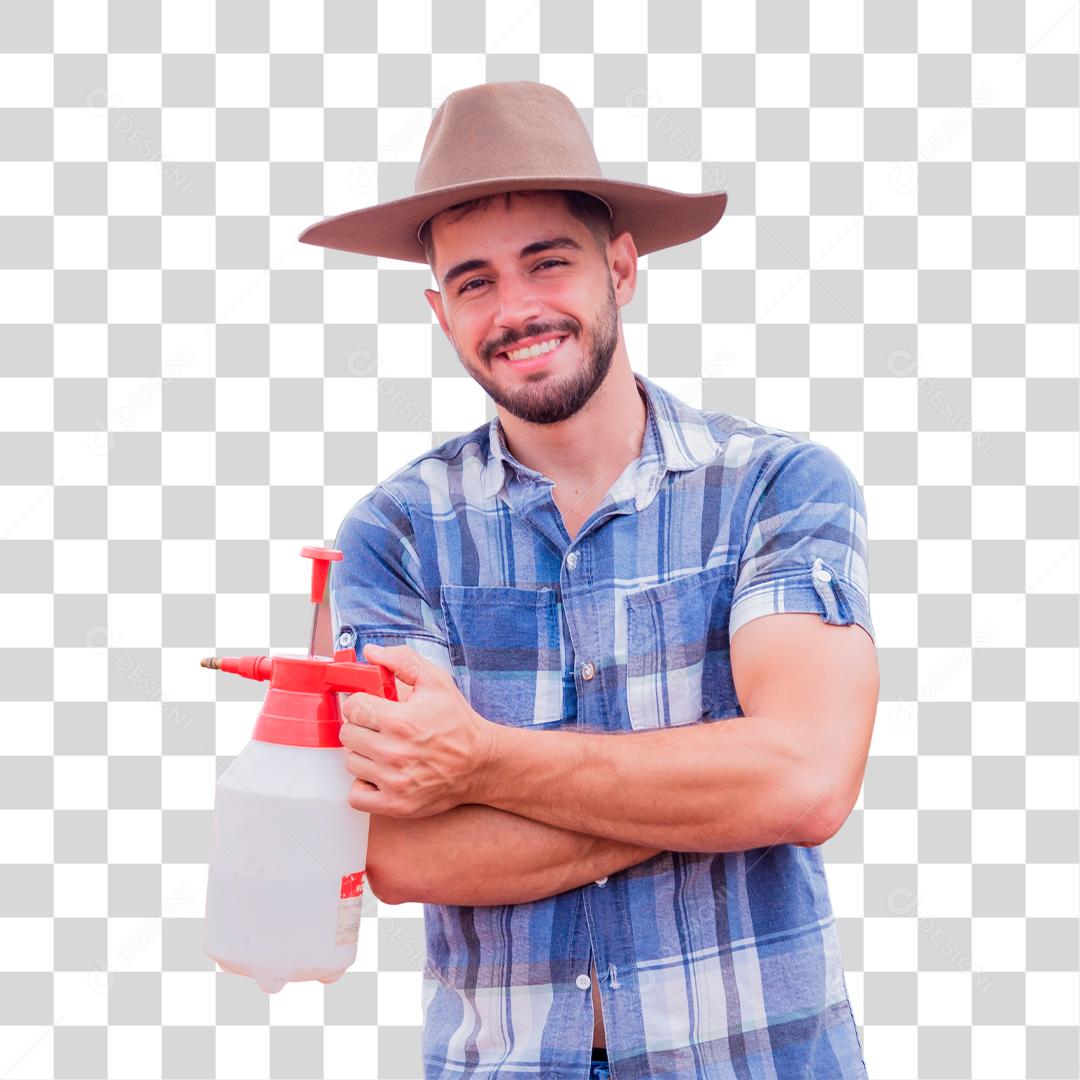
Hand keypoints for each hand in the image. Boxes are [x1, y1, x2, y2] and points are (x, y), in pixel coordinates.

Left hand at [339, 642, 498, 818]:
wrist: (481, 763)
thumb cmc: (458, 723)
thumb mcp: (436, 681)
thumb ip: (402, 660)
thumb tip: (371, 652)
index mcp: (400, 721)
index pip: (352, 707)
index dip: (361, 702)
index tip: (372, 706)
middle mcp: (393, 753)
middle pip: (347, 734)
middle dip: (361, 726)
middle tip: (379, 726)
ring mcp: (393, 782)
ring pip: (350, 762)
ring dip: (363, 754)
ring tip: (383, 748)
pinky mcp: (395, 804)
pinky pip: (357, 795)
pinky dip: (364, 785)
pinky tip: (379, 773)